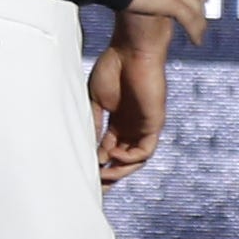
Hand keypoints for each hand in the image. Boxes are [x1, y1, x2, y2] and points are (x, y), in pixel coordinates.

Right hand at [87, 27, 170, 183]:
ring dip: (119, 171)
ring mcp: (143, 126)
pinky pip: (145, 150)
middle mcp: (131, 127)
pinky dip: (129, 157)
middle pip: (122, 161)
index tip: (85, 178)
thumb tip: (89, 150)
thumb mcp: (96, 100)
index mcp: (117, 122)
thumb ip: (94, 124)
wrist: (131, 50)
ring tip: (103, 175)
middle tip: (95, 189)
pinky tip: (112, 152)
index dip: (98, 166)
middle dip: (109, 176)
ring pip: (135, 160)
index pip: (108, 151)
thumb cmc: (113, 68)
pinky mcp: (154, 123)